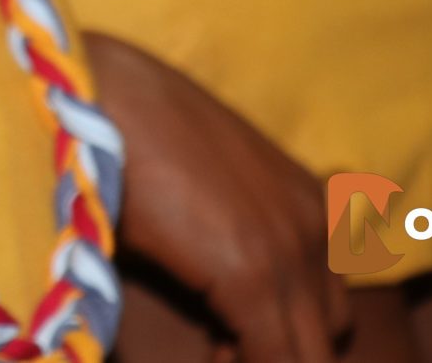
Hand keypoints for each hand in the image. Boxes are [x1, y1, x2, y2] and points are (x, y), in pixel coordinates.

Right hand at [87, 33, 351, 362]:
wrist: (103, 96)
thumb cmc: (135, 135)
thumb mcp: (204, 184)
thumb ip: (229, 232)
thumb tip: (221, 285)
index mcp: (309, 202)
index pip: (327, 298)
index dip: (283, 329)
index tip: (228, 333)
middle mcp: (315, 227)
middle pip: (328, 328)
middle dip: (281, 348)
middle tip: (220, 343)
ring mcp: (290, 251)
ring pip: (311, 350)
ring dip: (266, 355)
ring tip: (215, 349)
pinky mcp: (254, 275)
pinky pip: (275, 358)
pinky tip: (208, 355)